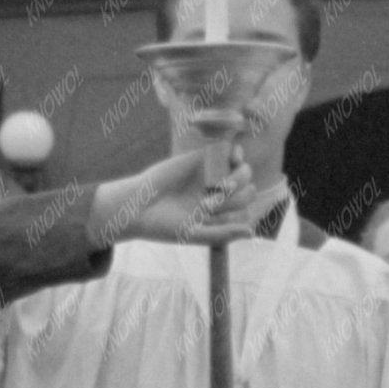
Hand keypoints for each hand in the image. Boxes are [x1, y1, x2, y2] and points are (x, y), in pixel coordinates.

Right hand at [91, 147, 283, 249]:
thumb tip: (251, 233)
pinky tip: (235, 157)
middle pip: (244, 194)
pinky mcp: (200, 160)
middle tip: (216, 199)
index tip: (225, 218)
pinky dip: (236, 154)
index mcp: (216, 217)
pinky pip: (226, 154)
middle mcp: (215, 197)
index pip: (243, 214)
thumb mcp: (194, 234)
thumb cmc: (164, 226)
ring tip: (227, 183)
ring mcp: (209, 178)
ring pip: (241, 174)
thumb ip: (223, 234)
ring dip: (243, 176)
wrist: (137, 205)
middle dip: (241, 196)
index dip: (242, 215)